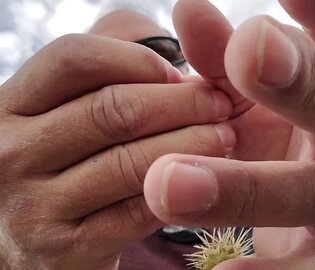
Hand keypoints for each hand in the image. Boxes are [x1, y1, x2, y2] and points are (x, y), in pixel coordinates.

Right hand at [0, 34, 234, 268]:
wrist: (43, 241)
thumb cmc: (70, 163)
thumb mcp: (72, 111)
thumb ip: (111, 67)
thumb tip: (172, 53)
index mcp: (12, 106)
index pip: (74, 58)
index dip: (138, 60)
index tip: (179, 74)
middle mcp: (11, 153)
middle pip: (111, 109)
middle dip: (182, 103)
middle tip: (220, 105)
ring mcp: (34, 206)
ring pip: (130, 160)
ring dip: (193, 144)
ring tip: (225, 136)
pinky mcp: (68, 249)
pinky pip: (140, 208)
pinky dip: (182, 186)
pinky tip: (207, 175)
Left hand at [145, 0, 314, 268]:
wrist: (300, 211)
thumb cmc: (270, 135)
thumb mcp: (247, 96)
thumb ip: (221, 59)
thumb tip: (189, 10)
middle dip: (300, 79)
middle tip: (250, 51)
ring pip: (314, 189)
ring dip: (245, 186)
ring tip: (169, 183)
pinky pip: (314, 268)